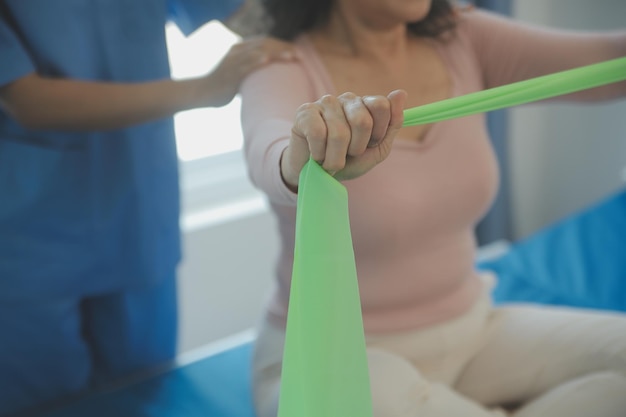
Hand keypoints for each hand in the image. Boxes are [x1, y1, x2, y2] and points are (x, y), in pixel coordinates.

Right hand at [201, 37, 295, 106]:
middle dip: (283, 48)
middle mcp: (236, 51)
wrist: (199, 93)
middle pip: (264, 44)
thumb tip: (268, 82)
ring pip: (256, 52)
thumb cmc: (220, 88)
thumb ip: (251, 74)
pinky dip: (255, 61)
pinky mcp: (228, 73)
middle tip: (299, 55)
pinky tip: (266, 59)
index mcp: (239, 49)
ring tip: (291, 56)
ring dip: (275, 53)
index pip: (264, 42)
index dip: (281, 46)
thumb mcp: (238, 77)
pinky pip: (243, 65)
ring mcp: (232, 61)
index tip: (296, 53)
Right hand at [280, 90, 406, 189]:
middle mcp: (346, 99)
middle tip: (348, 155)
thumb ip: (392, 124)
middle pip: (362, 121)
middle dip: (356, 148)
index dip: (377, 133)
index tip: (369, 145)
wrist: (316, 175)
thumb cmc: (348, 161)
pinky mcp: (305, 113)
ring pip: (339, 133)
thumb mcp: (376, 149)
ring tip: (330, 160)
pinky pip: (318, 133)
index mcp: (365, 105)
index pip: (382, 106)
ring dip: (336, 158)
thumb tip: (400, 93)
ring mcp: (324, 103)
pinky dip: (319, 153)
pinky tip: (316, 155)